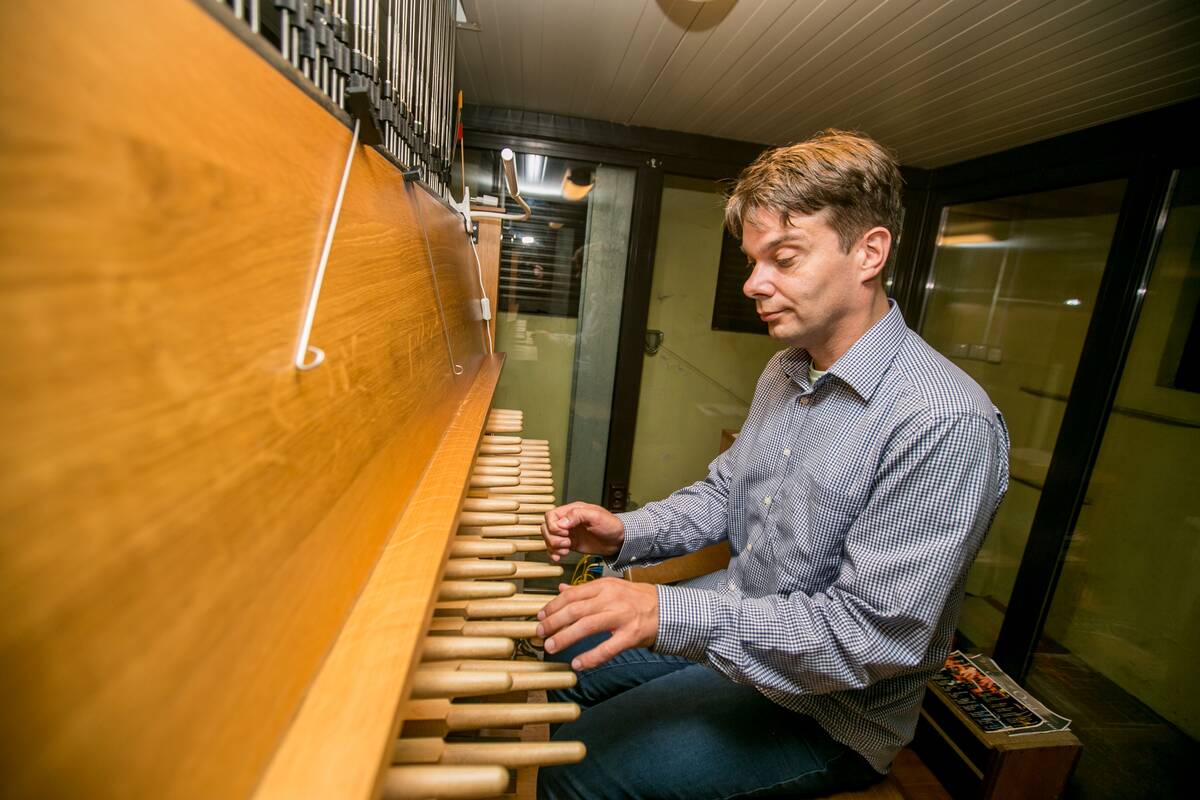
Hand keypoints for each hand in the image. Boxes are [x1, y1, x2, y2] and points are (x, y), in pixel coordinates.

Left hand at [536, 578, 658, 669]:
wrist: (667, 610)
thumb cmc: (635, 599)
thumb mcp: (610, 588)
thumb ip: (585, 590)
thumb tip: (561, 589)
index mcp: (604, 586)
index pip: (572, 595)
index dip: (552, 606)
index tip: (540, 617)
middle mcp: (611, 599)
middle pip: (575, 610)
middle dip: (554, 622)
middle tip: (539, 633)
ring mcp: (621, 616)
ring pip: (587, 626)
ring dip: (565, 637)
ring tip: (551, 647)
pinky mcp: (631, 635)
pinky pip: (607, 648)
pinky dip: (590, 657)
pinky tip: (577, 664)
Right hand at [541, 502, 624, 561]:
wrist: (618, 540)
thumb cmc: (610, 525)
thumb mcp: (596, 516)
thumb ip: (578, 515)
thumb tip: (562, 522)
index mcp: (572, 511)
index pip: (551, 516)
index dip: (554, 526)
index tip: (565, 533)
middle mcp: (567, 522)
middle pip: (546, 528)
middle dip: (553, 538)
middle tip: (566, 543)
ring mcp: (568, 533)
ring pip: (548, 538)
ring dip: (553, 546)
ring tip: (566, 549)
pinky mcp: (570, 544)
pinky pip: (554, 548)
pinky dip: (553, 553)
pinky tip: (559, 557)